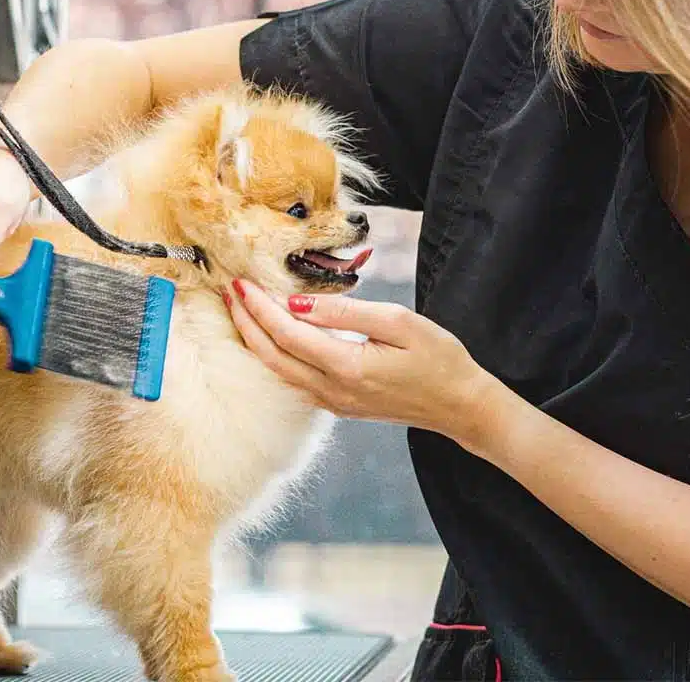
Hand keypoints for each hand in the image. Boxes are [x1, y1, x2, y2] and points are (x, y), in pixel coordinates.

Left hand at [224, 279, 495, 442]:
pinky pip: (293, 379)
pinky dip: (273, 354)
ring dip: (255, 338)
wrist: (460, 406)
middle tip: (229, 290)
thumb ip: (345, 313)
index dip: (259, 307)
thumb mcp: (399, 322)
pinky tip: (268, 334)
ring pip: (277, 370)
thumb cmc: (439, 359)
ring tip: (240, 308)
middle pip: (271, 355)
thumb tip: (298, 304)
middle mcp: (332, 390)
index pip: (286, 333)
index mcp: (347, 367)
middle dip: (245, 321)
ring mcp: (332, 402)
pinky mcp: (337, 405)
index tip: (241, 282)